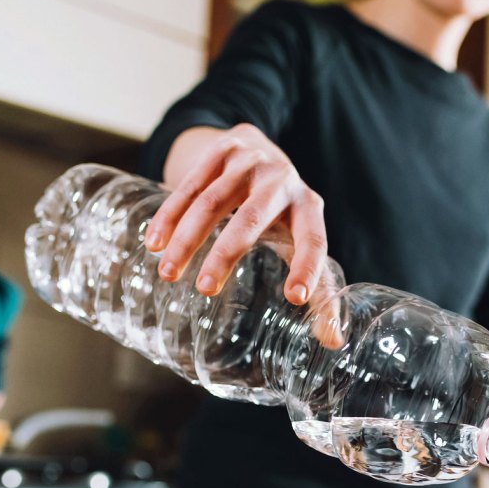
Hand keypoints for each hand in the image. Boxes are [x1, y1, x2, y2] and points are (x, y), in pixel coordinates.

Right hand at [143, 124, 327, 306]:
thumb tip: (334, 341)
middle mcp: (282, 181)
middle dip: (226, 254)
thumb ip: (318, 288)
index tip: (295, 298)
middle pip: (253, 219)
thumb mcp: (301, 240)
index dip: (307, 268)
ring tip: (168, 273)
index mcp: (309, 207)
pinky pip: (189, 185)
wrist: (256, 146)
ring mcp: (250, 161)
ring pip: (212, 202)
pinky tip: (155, 243)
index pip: (314, 240)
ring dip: (187, 240)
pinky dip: (169, 216)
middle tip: (205, 289)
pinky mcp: (219, 149)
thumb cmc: (282, 211)